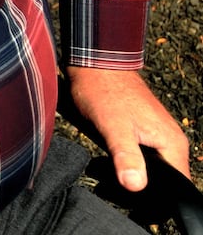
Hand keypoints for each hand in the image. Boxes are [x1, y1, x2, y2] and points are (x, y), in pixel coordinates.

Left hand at [65, 65, 189, 190]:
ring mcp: (159, 136)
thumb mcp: (113, 127)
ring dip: (136, 178)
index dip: (159, 202)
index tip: (137, 209)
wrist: (95, 64)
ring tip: (109, 181)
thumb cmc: (104, 92)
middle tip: (115, 192)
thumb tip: (136, 186)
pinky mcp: (144, 131)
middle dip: (144, 192)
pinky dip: (130, 165)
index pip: (178, 187)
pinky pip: (144, 157)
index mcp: (172, 144)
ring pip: (154, 170)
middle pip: (166, 181)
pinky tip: (110, 166)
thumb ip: (126, 156)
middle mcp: (171, 142)